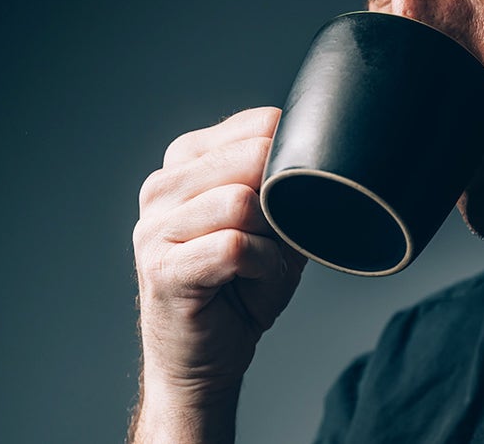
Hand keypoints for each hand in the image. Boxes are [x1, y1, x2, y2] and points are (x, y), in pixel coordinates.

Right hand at [130, 107, 306, 441]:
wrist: (205, 359)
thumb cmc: (243, 287)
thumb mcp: (275, 224)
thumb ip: (288, 185)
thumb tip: (330, 155)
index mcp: (186, 162)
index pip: (257, 125)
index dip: (294, 159)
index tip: (297, 194)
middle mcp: (162, 187)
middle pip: (250, 159)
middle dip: (283, 200)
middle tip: (281, 238)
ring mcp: (154, 228)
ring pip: (240, 202)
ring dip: (273, 239)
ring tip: (266, 264)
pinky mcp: (161, 269)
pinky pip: (234, 247)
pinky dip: (263, 266)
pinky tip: (256, 282)